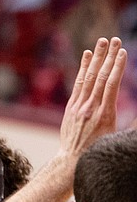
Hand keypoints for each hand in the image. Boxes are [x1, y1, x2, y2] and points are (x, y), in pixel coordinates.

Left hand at [59, 37, 126, 158]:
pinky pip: (78, 84)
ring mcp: (79, 106)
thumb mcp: (118, 138)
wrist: (73, 161)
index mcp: (105, 115)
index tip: (123, 52)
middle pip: (100, 76)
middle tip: (115, 40)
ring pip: (88, 77)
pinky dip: (83, 68)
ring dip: (96, 57)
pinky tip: (87, 56)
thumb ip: (130, 123)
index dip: (117, 67)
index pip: (111, 85)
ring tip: (102, 42)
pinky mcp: (71, 106)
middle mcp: (91, 107)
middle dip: (108, 57)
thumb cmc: (100, 152)